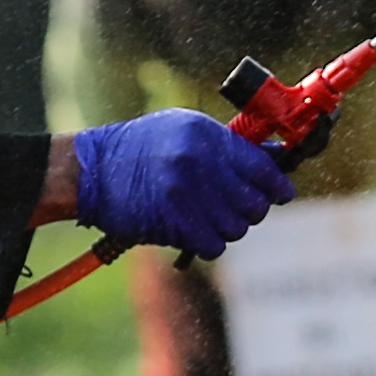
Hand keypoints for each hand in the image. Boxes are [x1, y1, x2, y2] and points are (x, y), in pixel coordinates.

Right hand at [70, 109, 289, 255]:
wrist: (93, 170)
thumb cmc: (141, 147)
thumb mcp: (186, 129)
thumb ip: (229, 145)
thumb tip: (274, 156)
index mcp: (208, 135)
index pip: (264, 167)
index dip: (278, 186)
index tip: (281, 194)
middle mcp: (200, 162)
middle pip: (254, 204)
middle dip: (250, 211)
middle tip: (235, 208)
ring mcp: (186, 193)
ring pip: (236, 228)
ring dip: (226, 228)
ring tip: (207, 217)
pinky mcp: (172, 222)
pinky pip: (213, 245)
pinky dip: (208, 243)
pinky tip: (195, 231)